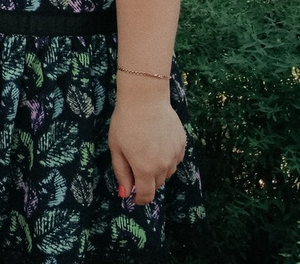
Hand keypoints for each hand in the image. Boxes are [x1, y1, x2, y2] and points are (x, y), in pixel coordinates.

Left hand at [108, 81, 185, 204]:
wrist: (145, 99)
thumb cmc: (125, 122)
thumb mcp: (116, 148)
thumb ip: (122, 173)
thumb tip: (124, 193)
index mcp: (145, 169)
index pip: (146, 195)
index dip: (139, 200)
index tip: (133, 197)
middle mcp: (164, 166)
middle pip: (157, 184)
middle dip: (146, 182)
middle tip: (135, 166)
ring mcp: (175, 155)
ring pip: (167, 173)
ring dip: (157, 170)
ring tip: (145, 151)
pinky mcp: (182, 145)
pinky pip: (175, 160)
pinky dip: (167, 158)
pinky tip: (157, 144)